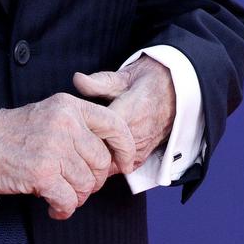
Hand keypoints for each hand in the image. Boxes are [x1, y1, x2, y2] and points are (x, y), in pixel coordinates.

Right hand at [0, 93, 138, 217]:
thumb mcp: (49, 113)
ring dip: (78, 197)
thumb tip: (108, 154)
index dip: (125, 147)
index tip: (126, 163)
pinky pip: (69, 200)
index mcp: (70, 106)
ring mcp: (54, 149)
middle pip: (102, 161)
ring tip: (63, 196)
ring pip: (87, 184)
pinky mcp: (42, 174)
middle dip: (95, 180)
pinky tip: (55, 207)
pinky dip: (64, 209)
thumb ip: (78, 125)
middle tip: (81, 186)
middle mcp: (65, 124)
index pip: (114, 124)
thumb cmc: (12, 133)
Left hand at [71, 55, 175, 170]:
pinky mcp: (142, 156)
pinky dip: (105, 164)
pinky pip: (118, 168)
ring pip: (107, 164)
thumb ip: (101, 82)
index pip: (97, 132)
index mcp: (130, 112)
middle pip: (99, 152)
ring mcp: (140, 148)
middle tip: (66, 143)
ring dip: (92, 160)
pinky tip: (95, 154)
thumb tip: (77, 80)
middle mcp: (136, 134)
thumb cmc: (149, 80)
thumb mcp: (127, 75)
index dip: (77, 133)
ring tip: (77, 150)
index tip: (65, 129)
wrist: (178, 91)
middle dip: (81, 150)